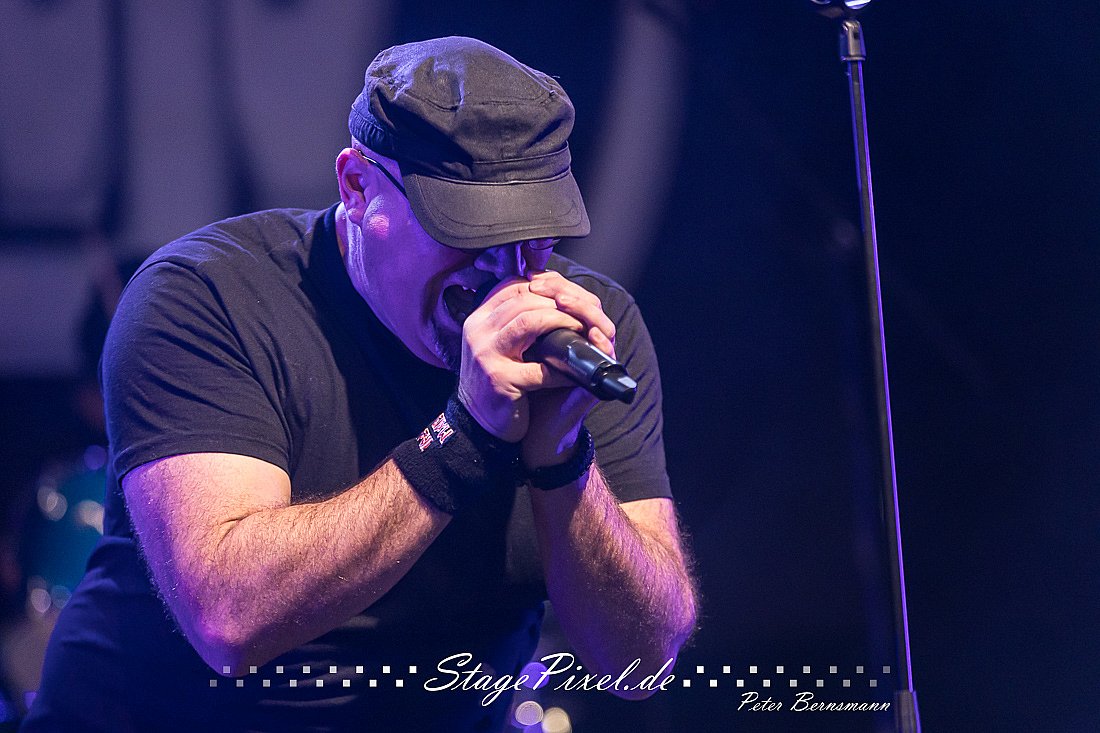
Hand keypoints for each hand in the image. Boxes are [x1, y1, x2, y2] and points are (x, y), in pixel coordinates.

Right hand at [456, 271, 614, 455]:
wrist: (476, 425)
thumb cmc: (496, 382)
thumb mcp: (497, 345)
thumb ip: (514, 321)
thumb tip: (555, 297)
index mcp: (478, 319)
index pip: (512, 286)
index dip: (544, 285)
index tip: (568, 295)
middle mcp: (477, 332)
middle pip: (523, 299)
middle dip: (559, 302)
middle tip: (582, 314)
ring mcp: (485, 355)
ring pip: (528, 322)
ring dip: (561, 322)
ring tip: (581, 331)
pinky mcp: (499, 381)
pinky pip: (539, 369)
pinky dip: (561, 369)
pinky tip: (573, 373)